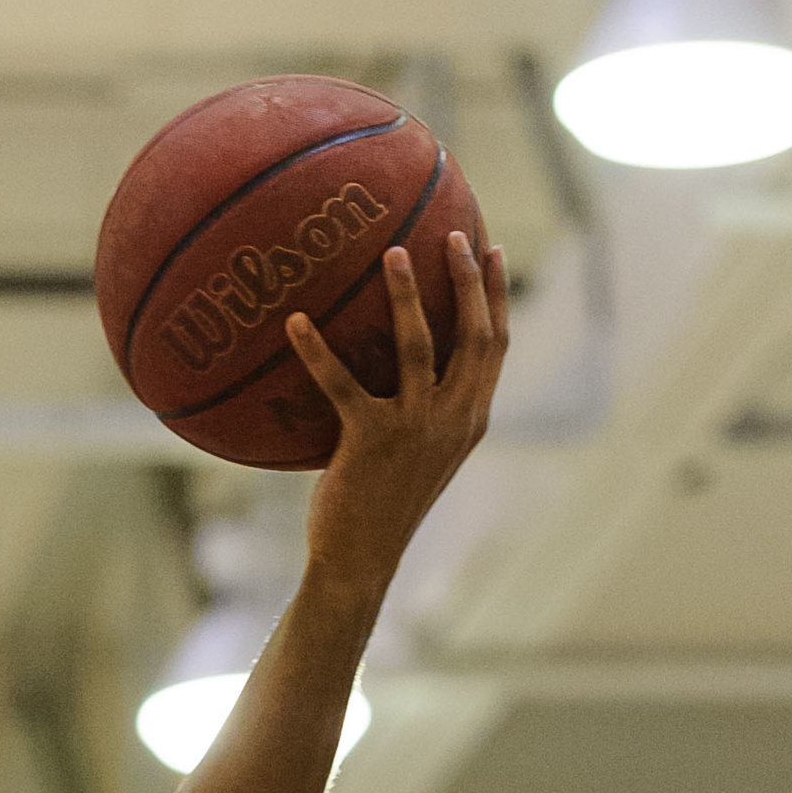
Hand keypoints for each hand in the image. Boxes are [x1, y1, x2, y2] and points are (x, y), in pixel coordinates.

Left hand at [288, 231, 509, 599]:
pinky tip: (295, 321)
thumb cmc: (383, 503)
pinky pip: (342, 383)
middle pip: (472, 335)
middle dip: (467, 279)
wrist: (361, 559)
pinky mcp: (371, 441)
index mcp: (470, 419)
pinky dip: (317, 350)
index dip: (496, 296)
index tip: (492, 248)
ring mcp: (416, 429)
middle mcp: (453, 420)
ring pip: (419, 346)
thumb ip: (426, 408)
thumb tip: (398, 357)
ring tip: (390, 253)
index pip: (495, 346)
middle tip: (450, 233)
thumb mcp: (420, 453)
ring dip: (406, 295)